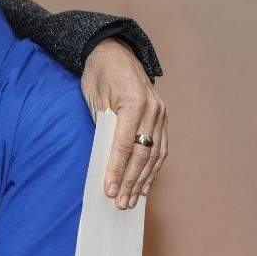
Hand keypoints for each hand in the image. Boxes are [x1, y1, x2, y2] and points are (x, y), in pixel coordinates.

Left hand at [80, 38, 167, 209]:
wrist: (114, 51)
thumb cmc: (98, 74)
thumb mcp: (93, 98)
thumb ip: (102, 127)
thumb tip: (104, 160)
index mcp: (134, 103)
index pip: (125, 145)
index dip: (117, 170)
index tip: (109, 190)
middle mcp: (153, 109)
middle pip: (142, 154)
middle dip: (131, 181)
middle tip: (121, 204)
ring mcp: (161, 113)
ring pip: (155, 154)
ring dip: (143, 180)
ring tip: (133, 201)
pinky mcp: (162, 117)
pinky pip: (161, 147)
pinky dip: (154, 168)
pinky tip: (146, 184)